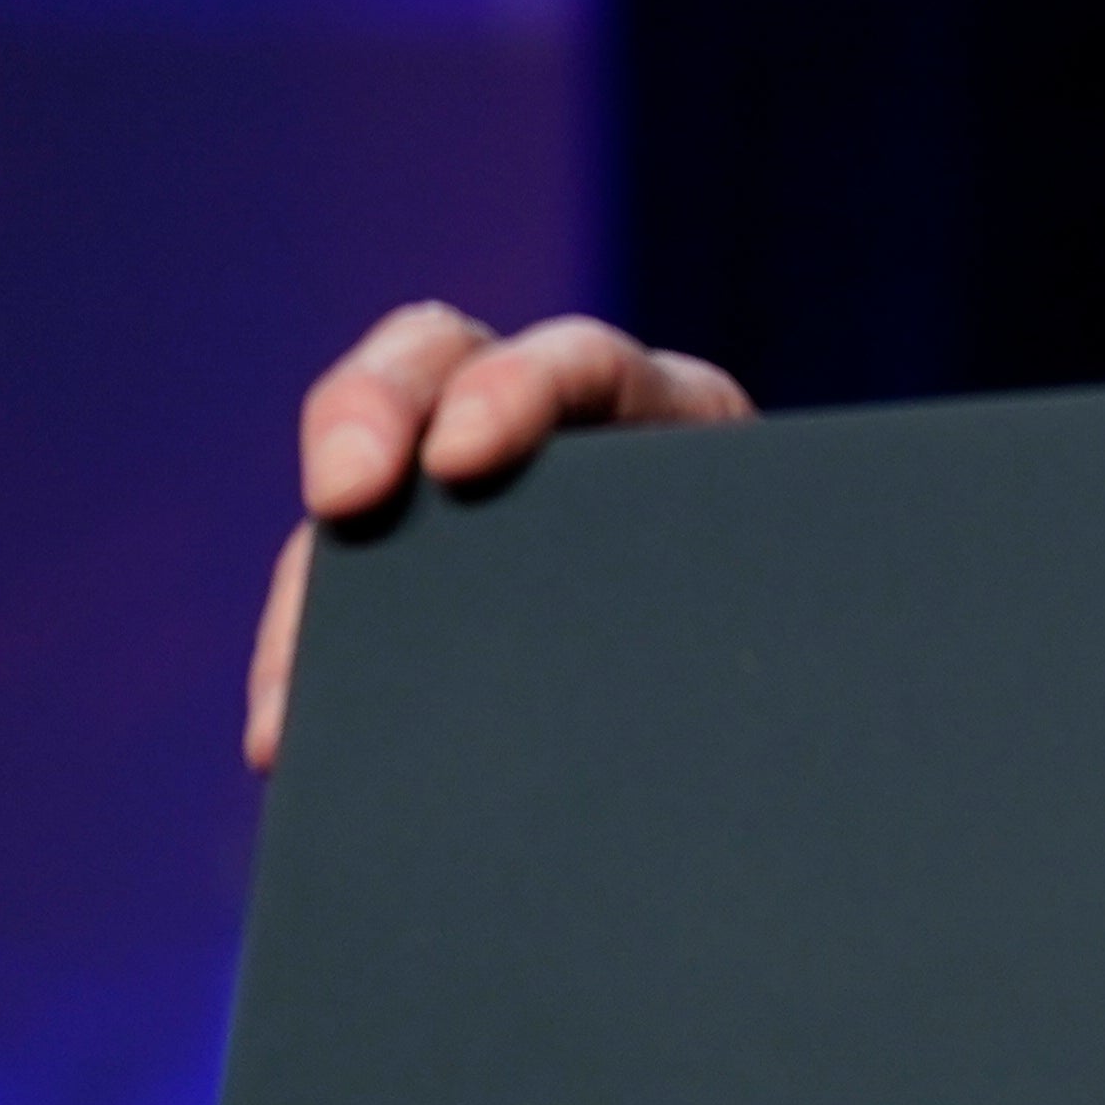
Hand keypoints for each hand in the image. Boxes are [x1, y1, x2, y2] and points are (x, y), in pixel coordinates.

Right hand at [246, 304, 754, 770]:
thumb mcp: (793, 600)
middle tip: (345, 494)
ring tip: (295, 700)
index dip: (517, 393)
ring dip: (315, 574)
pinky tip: (291, 742)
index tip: (466, 457)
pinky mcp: (427, 569)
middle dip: (370, 411)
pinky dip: (310, 661)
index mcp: (673, 417)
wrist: (792, 702)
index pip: (584, 362)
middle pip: (436, 362)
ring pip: (366, 487)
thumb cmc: (813, 639)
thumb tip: (725, 670)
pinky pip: (343, 592)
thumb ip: (757, 600)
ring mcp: (479, 492)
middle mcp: (561, 432)